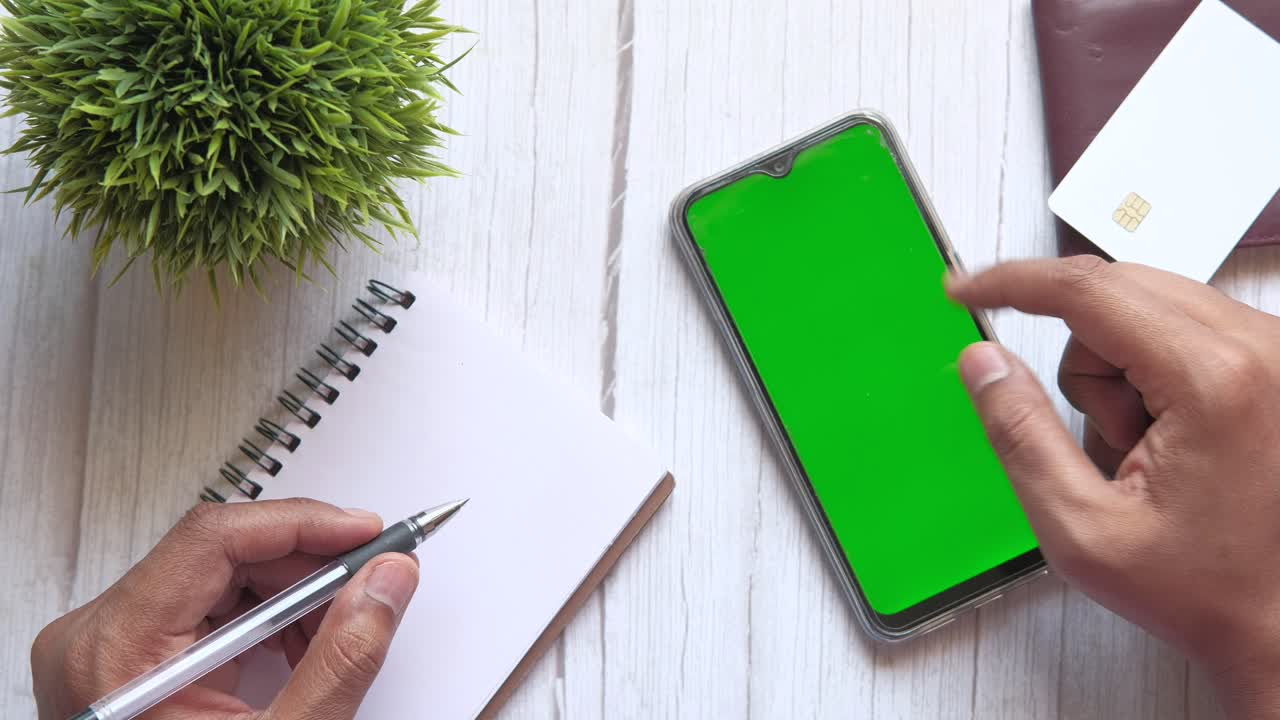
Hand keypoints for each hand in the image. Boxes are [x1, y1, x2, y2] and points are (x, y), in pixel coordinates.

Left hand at [30, 499, 419, 718]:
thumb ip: (341, 659)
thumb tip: (386, 582)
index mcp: (120, 651)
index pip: (215, 539)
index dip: (302, 525)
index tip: (364, 532)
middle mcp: (97, 636)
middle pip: (219, 553)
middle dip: (307, 567)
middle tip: (370, 579)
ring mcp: (106, 645)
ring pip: (217, 575)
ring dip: (290, 595)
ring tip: (335, 632)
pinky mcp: (126, 656)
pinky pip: (204, 607)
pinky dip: (263, 620)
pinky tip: (299, 650)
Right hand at [947, 256, 1279, 719]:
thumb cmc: (1208, 591)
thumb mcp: (1082, 529)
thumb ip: (1020, 435)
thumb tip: (982, 361)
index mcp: (1214, 380)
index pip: (1088, 291)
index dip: (1011, 283)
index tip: (963, 291)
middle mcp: (1260, 348)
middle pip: (1116, 293)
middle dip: (1083, 361)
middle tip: (1103, 445)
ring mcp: (1274, 352)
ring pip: (1146, 309)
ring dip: (1120, 373)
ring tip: (1145, 456)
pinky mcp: (1274, 363)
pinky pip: (1181, 329)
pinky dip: (1152, 374)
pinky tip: (1168, 440)